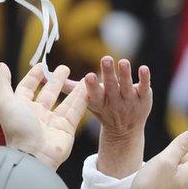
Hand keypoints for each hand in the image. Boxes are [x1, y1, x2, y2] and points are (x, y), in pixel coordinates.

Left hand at [0, 62, 87, 169]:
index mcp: (21, 108)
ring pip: (65, 101)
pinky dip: (82, 99)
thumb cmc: (18, 128)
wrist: (33, 155)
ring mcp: (52, 122)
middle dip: (56, 81)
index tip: (42, 65)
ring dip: (73, 89)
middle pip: (48, 94)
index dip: (34, 76)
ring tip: (82, 76)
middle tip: (64, 68)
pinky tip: (88, 87)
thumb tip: (1, 65)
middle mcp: (37, 115)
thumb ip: (2, 83)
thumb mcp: (5, 102)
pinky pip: (76, 111)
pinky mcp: (66, 129)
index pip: (27, 88)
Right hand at [65, 56, 151, 178]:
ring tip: (123, 61)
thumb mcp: (85, 100)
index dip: (92, 86)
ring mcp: (130, 100)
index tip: (88, 76)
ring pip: (127, 86)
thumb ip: (68, 87)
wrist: (125, 130)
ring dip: (125, 74)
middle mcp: (114, 102)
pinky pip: (144, 87)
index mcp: (99, 102)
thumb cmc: (102, 109)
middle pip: (111, 87)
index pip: (94, 95)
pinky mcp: (144, 97)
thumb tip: (43, 76)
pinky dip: (144, 78)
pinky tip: (144, 69)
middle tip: (106, 58)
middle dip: (108, 73)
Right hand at [123, 130, 187, 188]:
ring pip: (175, 181)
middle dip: (177, 161)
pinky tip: (148, 182)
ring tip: (154, 167)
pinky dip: (160, 183)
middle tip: (163, 155)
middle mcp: (183, 188)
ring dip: (167, 172)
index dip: (187, 151)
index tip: (174, 147)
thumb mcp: (165, 160)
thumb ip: (180, 146)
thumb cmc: (152, 186)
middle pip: (185, 171)